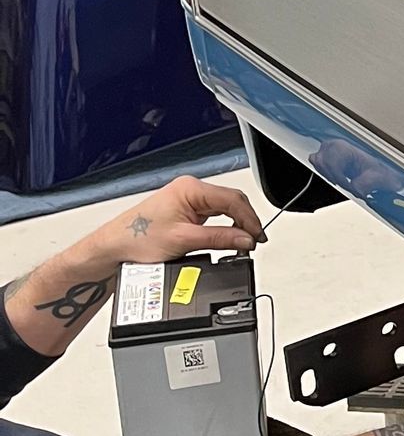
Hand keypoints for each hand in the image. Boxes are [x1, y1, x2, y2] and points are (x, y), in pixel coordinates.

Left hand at [86, 175, 266, 270]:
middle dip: (246, 222)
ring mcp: (187, 199)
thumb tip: (246, 240)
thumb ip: (220, 239)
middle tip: (253, 242)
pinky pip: (213, 215)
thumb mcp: (184, 240)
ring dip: (236, 225)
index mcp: (190, 188)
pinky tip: (228, 238)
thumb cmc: (137, 238)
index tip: (257, 237)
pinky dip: (224, 226)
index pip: (232, 200)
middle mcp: (189, 189)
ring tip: (243, 243)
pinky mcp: (185, 210)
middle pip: (231, 202)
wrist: (114, 247)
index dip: (249, 220)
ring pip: (223, 208)